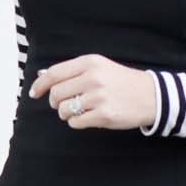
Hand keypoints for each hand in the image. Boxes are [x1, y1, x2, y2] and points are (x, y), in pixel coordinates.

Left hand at [29, 53, 157, 130]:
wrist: (151, 95)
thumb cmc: (121, 81)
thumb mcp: (99, 67)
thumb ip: (73, 71)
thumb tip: (43, 76)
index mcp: (90, 63)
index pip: (54, 74)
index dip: (40, 85)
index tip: (34, 93)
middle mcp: (93, 78)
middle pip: (56, 93)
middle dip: (55, 102)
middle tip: (62, 104)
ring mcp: (99, 97)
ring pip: (64, 110)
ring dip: (66, 113)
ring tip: (77, 110)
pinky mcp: (104, 115)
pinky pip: (76, 122)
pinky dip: (76, 122)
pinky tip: (87, 117)